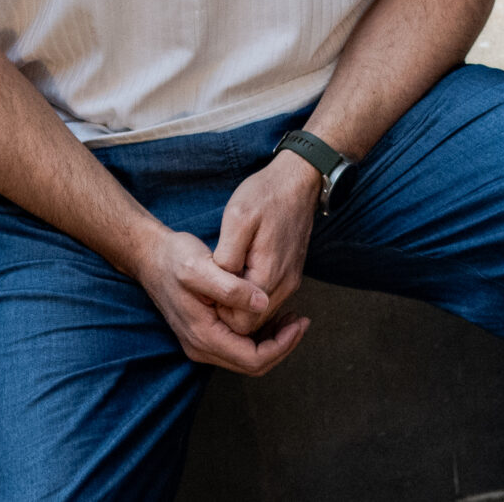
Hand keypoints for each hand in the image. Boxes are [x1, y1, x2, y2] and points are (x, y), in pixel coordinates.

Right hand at [130, 227, 309, 375]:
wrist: (150, 256)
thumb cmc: (175, 258)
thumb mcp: (201, 267)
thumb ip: (231, 288)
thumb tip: (263, 304)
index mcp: (204, 336)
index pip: (253, 360)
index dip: (282, 346)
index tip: (299, 322)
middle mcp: (202, 347)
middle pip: (253, 364)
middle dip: (282, 345)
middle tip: (301, 320)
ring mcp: (203, 341)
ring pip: (248, 356)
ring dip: (273, 340)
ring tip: (292, 315)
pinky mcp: (206, 331)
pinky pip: (240, 344)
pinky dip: (260, 333)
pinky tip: (272, 311)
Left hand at [210, 150, 320, 338]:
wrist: (298, 179)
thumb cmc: (265, 195)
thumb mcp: (237, 218)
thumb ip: (228, 257)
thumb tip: (220, 288)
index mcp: (268, 275)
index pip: (241, 322)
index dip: (219, 314)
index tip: (205, 294)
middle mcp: (285, 285)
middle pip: (253, 323)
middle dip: (229, 314)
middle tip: (209, 291)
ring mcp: (291, 280)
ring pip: (262, 313)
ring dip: (240, 306)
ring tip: (220, 283)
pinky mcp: (291, 274)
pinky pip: (270, 299)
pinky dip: (252, 298)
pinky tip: (236, 278)